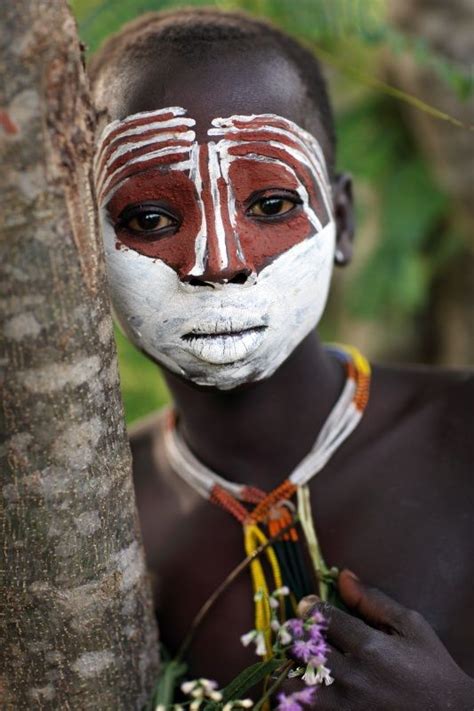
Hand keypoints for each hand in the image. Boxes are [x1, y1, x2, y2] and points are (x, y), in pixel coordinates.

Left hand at [286, 570, 473, 709]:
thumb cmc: (432, 670)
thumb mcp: (411, 627)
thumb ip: (373, 601)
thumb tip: (342, 576)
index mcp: (369, 647)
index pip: (320, 618)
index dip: (309, 608)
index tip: (309, 607)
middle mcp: (352, 677)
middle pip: (302, 648)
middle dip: (298, 636)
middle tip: (304, 634)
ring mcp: (344, 707)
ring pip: (295, 683)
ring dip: (293, 670)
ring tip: (304, 663)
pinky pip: (303, 709)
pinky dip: (298, 698)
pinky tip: (309, 688)